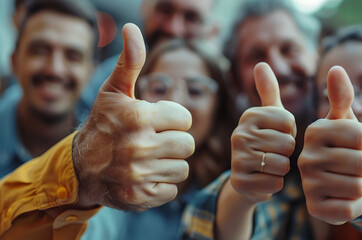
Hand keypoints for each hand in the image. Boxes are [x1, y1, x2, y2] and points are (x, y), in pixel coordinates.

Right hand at [72, 24, 194, 210]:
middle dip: (174, 142)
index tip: (158, 122)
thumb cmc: (103, 124)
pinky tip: (145, 176)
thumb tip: (132, 28)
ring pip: (182, 169)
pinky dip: (162, 185)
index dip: (174, 120)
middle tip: (154, 142)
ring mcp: (138, 175)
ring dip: (169, 164)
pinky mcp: (140, 198)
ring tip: (149, 159)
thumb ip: (130, 62)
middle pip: (188, 145)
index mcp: (138, 117)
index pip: (186, 119)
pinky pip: (172, 190)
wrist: (81, 167)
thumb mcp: (114, 91)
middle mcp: (138, 147)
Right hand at [230, 62, 295, 202]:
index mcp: (249, 115)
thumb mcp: (270, 115)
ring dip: (282, 168)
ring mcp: (237, 159)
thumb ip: (269, 90)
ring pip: (282, 164)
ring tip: (269, 165)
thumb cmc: (266, 140)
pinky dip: (274, 183)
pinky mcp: (239, 181)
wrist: (247, 175)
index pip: (288, 122)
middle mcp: (239, 134)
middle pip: (287, 144)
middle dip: (286, 151)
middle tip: (273, 151)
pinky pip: (274, 183)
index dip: (290, 131)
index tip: (278, 133)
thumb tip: (260, 62)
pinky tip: (264, 179)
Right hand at [298, 66, 361, 224]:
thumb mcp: (339, 121)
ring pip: (359, 185)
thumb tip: (337, 68)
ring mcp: (307, 183)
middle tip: (348, 165)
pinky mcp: (313, 207)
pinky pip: (349, 208)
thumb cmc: (336, 147)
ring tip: (342, 179)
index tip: (348, 143)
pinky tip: (338, 197)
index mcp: (311, 131)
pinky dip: (352, 205)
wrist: (326, 181)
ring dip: (358, 185)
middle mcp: (303, 156)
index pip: (361, 134)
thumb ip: (340, 96)